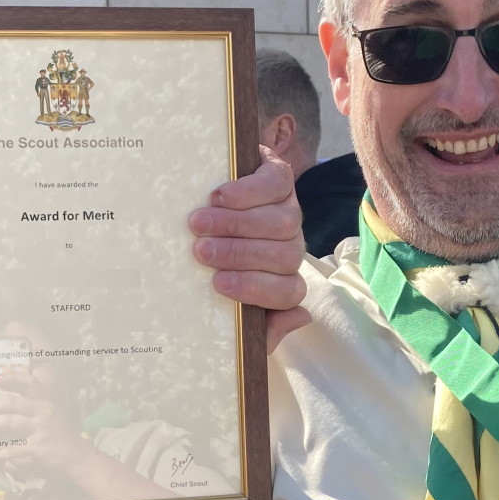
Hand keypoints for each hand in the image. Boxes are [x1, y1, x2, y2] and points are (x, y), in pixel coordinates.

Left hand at [0, 369, 90, 475]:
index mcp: (45, 402)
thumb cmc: (60, 436)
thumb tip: (5, 407)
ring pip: (10, 422)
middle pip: (12, 402)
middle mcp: (44, 411)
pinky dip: (1, 451)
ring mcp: (42, 428)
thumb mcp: (50, 417)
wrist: (78, 457)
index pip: (30, 382)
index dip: (13, 377)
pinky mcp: (38, 446)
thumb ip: (32, 410)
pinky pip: (14, 447)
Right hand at [189, 146, 308, 351]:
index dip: (256, 289)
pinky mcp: (279, 176)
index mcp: (281, 279)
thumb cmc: (209, 260)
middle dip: (240, 254)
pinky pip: (278, 184)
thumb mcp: (221, 294)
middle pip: (286, 257)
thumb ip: (258, 323)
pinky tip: (218, 197)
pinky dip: (248, 191)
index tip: (217, 283)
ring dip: (237, 223)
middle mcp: (290, 246)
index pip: (288, 293)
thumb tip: (300, 316)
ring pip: (284, 222)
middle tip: (200, 251)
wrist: (202, 199)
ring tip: (198, 223)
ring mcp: (288, 209)